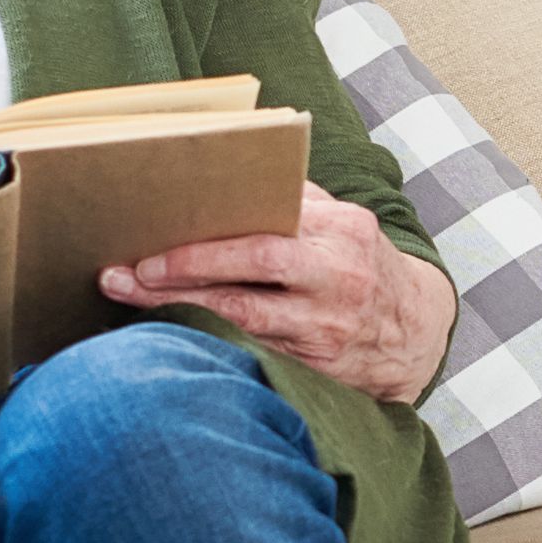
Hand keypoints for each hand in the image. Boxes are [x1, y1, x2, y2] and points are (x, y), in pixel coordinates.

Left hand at [107, 180, 456, 408]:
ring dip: (181, 308)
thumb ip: (297, 202)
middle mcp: (339, 277)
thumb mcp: (344, 227)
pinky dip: (209, 339)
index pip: (266, 227)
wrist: (414, 333)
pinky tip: (169, 332)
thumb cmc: (362, 267)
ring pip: (244, 318)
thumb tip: (226, 176)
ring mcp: (329, 326)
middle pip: (252, 270)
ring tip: (129, 299)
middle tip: (127, 273)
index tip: (152, 241)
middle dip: (185, 270)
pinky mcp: (319, 366)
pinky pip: (254, 350)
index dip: (205, 238)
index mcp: (344, 230)